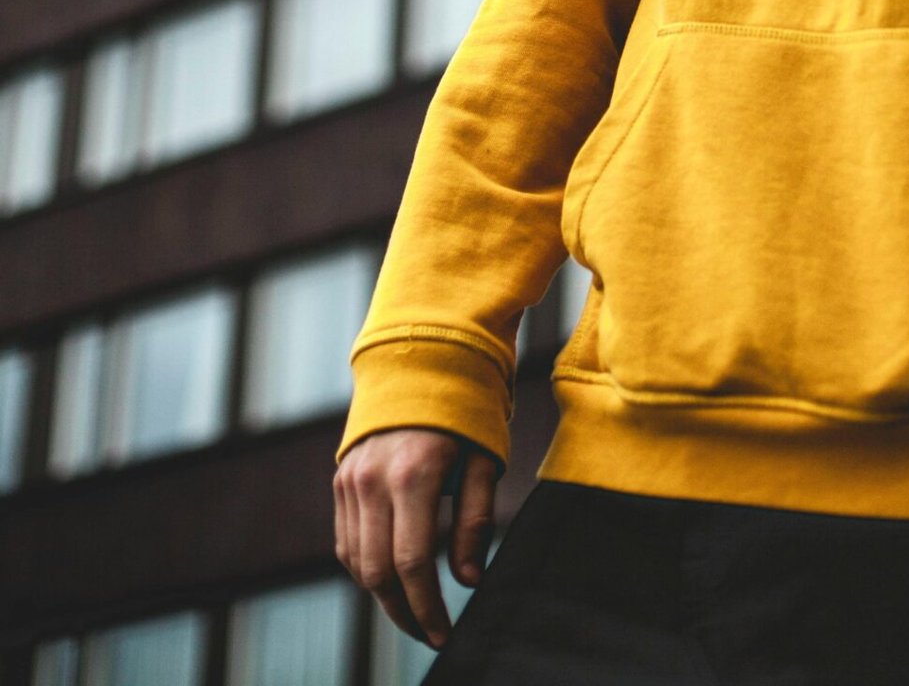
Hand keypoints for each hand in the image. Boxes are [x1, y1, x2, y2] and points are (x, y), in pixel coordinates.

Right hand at [335, 427, 497, 648]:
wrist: (423, 356)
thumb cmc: (467, 409)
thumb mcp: (484, 458)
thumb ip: (474, 520)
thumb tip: (468, 580)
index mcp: (414, 472)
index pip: (412, 563)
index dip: (427, 607)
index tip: (445, 634)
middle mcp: (373, 478)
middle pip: (377, 572)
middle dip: (404, 613)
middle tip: (431, 634)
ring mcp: (351, 479)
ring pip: (357, 561)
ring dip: (383, 596)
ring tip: (414, 614)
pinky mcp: (342, 478)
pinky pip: (347, 540)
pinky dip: (366, 568)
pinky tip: (391, 581)